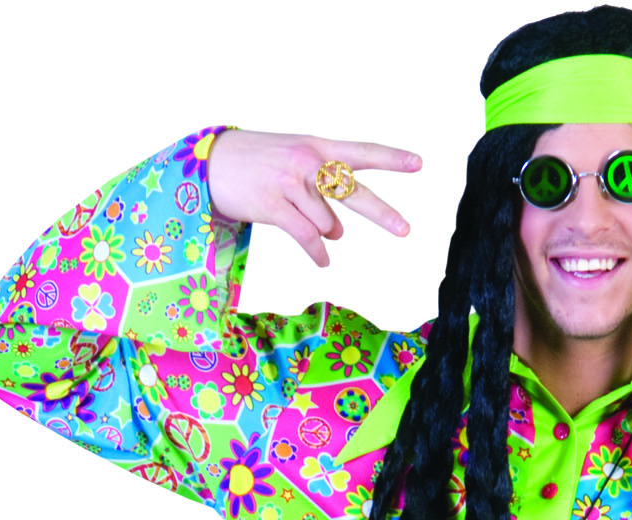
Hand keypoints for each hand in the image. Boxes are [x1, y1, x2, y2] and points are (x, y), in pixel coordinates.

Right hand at [206, 128, 421, 267]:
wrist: (212, 163)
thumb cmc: (257, 164)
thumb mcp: (293, 158)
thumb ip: (321, 188)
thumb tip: (339, 232)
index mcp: (317, 146)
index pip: (361, 152)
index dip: (391, 158)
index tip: (420, 163)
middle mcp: (307, 161)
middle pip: (353, 191)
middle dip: (382, 213)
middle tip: (406, 231)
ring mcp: (290, 182)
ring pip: (328, 223)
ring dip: (326, 233)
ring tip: (316, 229)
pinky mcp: (274, 205)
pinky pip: (308, 237)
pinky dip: (318, 253)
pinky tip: (323, 260)